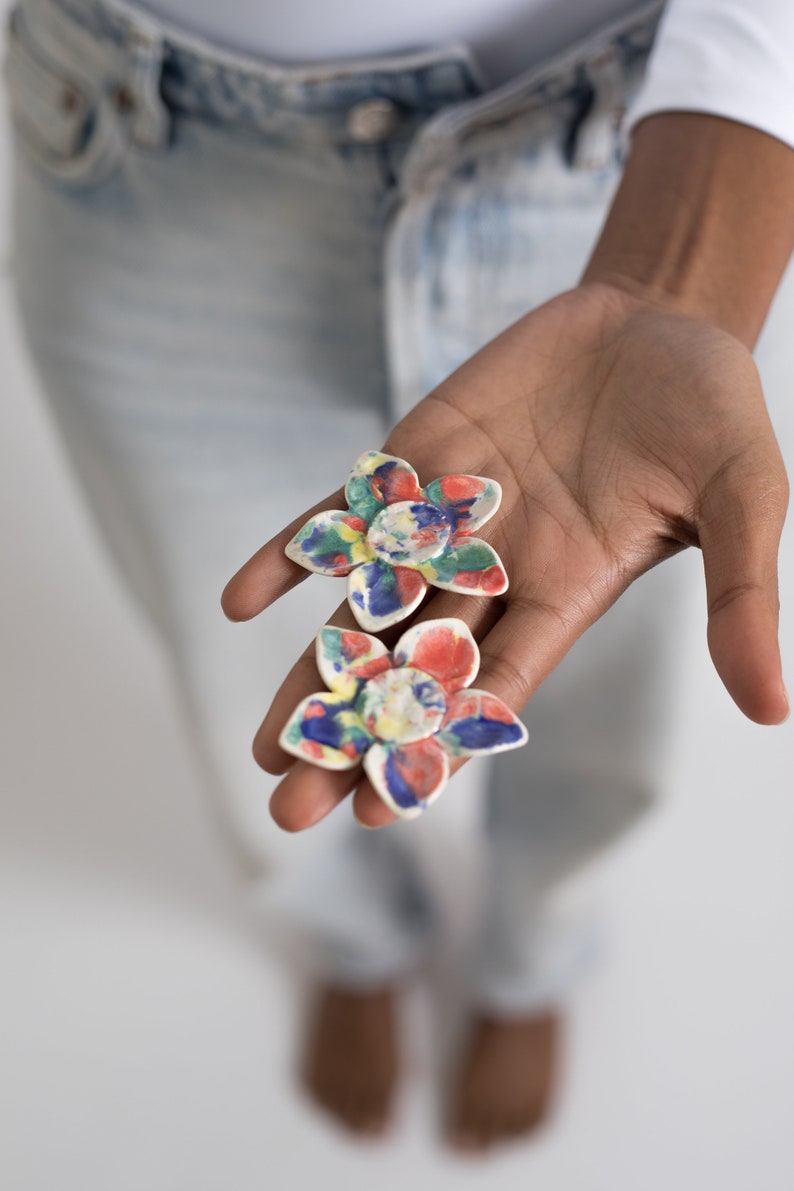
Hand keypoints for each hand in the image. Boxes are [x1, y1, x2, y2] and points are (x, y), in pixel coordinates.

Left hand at [222, 279, 788, 829]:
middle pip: (412, 668)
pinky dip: (294, 554)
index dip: (438, 743)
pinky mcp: (414, 458)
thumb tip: (774, 709)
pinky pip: (344, 514)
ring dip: (312, 675)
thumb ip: (744, 595)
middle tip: (291, 806)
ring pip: (367, 611)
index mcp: (567, 594)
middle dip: (355, 733)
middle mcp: (495, 571)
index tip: (383, 806)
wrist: (654, 320)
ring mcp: (446, 518)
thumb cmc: (709, 410)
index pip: (493, 687)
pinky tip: (240, 601)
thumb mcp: (741, 497)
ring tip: (262, 750)